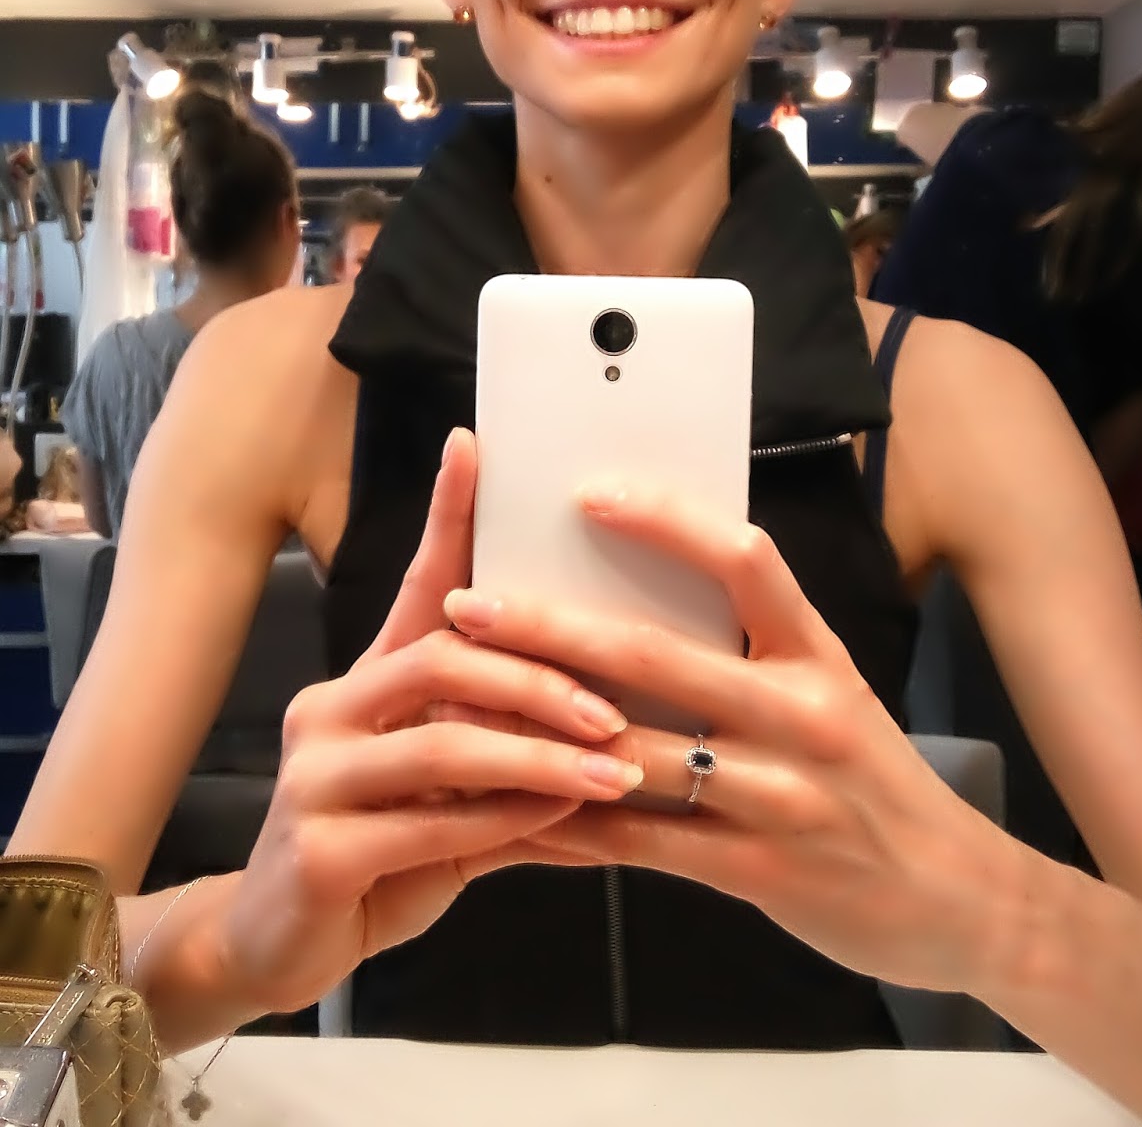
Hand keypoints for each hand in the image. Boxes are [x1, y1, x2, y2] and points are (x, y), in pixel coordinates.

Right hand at [219, 431, 642, 1014]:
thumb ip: (508, 751)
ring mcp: (314, 778)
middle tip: (614, 704)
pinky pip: (430, 825)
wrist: (274, 945)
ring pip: (442, 743)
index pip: (415, 584)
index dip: (445, 515)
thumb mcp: (446, 792)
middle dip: (538, 675)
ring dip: (541, 755)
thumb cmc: (377, 852)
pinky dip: (507, 820)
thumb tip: (613, 721)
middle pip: (441, 657)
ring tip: (615, 767)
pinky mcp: (316, 851)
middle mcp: (330, 710)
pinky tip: (564, 820)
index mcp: (366, 683)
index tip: (475, 448)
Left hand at [443, 486, 1023, 997]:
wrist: (960, 898)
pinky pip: (641, 843)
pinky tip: (512, 812)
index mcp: (818, 656)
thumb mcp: (836, 696)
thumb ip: (758, 652)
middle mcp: (802, 715)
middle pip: (659, 658)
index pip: (744, 561)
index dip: (665, 521)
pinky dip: (571, 825)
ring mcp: (781, 797)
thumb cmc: (876, 782)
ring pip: (634, 753)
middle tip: (470, 604)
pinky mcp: (759, 871)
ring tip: (463, 708)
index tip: (588, 493)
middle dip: (552, 628)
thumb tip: (652, 597)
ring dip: (539, 731)